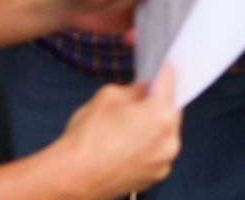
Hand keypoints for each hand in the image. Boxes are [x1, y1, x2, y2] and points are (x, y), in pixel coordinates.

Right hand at [50, 66, 179, 198]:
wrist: (72, 177)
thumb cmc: (87, 138)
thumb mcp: (108, 97)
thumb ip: (133, 89)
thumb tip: (143, 89)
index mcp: (161, 115)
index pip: (169, 83)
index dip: (164, 72)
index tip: (162, 67)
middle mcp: (169, 141)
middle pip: (171, 111)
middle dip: (159, 102)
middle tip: (141, 97)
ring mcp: (163, 162)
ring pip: (165, 134)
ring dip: (154, 125)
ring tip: (128, 124)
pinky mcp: (154, 176)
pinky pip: (157, 153)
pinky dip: (148, 145)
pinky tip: (127, 143)